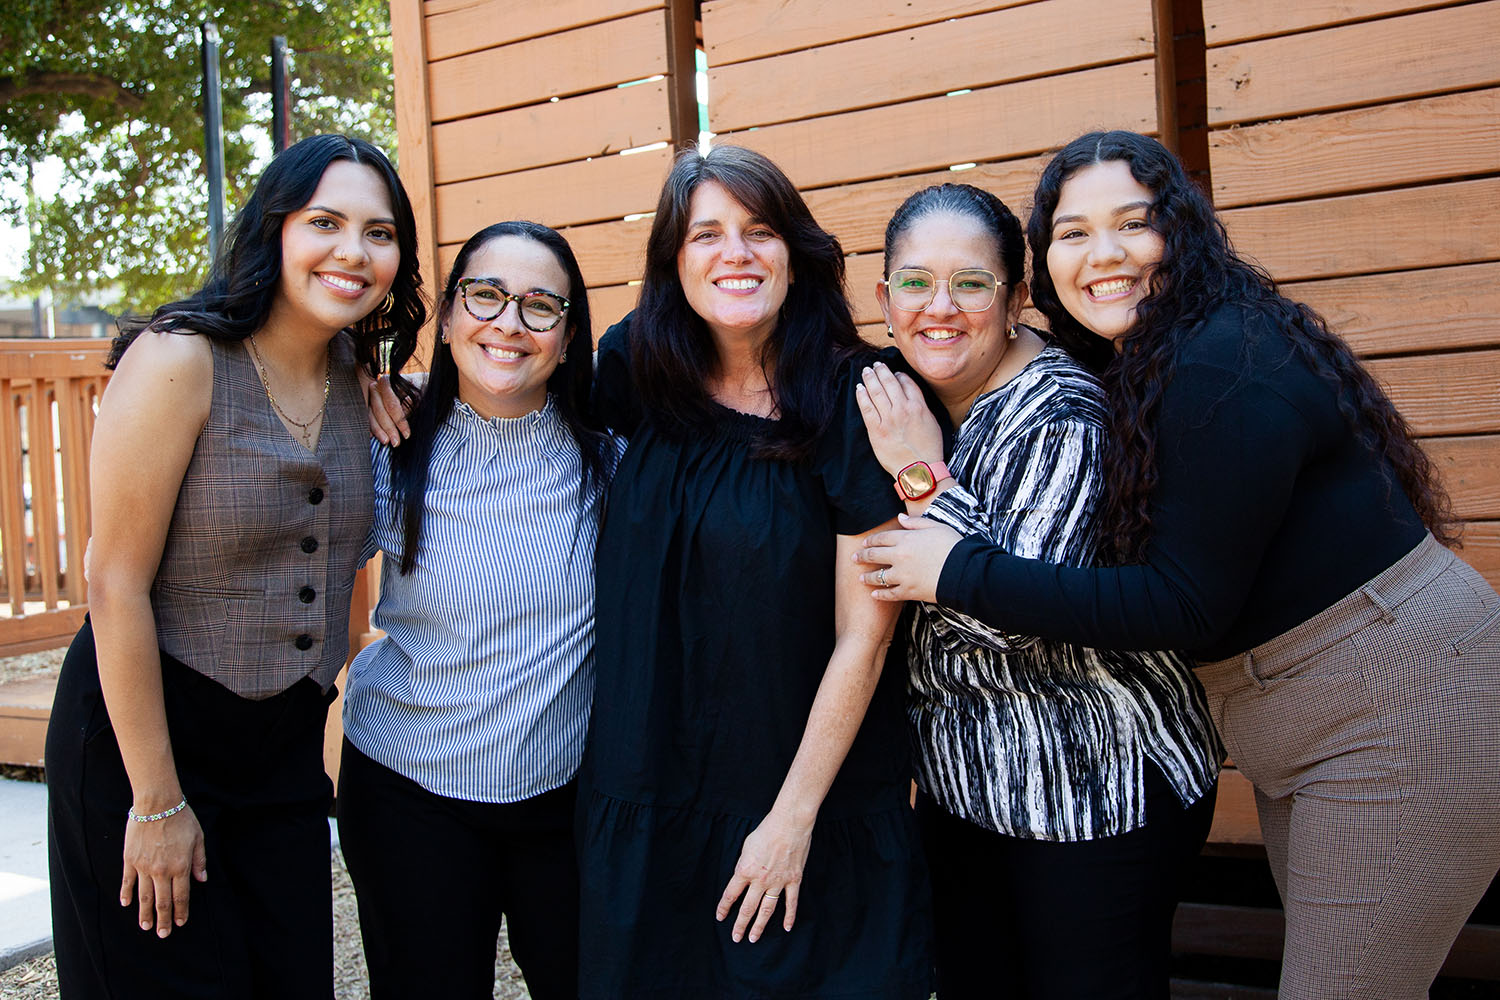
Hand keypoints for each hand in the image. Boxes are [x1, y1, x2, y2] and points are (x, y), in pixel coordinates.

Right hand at [120, 804, 206, 936]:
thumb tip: (202, 879)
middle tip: (163, 934)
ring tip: (145, 927)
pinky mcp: (130, 860)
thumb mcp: (198, 837)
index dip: (181, 911)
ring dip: (145, 913)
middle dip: (163, 920)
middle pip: (162, 901)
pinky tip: (127, 904)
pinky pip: (127, 882)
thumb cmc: (181, 818)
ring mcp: (143, 867)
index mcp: (180, 866)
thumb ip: (199, 860)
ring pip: (144, 896)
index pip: (181, 896)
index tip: (181, 923)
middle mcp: (162, 871)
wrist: (157, 804)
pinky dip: (127, 894)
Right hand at [366, 373, 411, 444]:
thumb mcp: (416, 392)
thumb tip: (404, 414)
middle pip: (379, 411)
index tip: (407, 434)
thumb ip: (411, 402)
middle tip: (396, 442)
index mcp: (386, 382)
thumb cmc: (414, 386)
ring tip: (386, 442)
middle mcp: (374, 388)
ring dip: (378, 431)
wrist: (407, 380)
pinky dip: (370, 427)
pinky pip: (365, 417)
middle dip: (388, 429)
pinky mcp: (364, 404)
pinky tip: (372, 437)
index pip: (392, 405)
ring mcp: (367, 396)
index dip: (399, 421)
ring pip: (370, 416)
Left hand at [714, 811, 811, 942]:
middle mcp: (760, 880)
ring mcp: (778, 882)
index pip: (731, 894)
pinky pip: (791, 902)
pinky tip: (786, 927)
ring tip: (753, 938)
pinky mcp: (793, 880)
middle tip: (736, 938)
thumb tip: (743, 876)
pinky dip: (789, 916)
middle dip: (740, 924)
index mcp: (745, 870)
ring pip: (767, 909)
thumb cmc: (766, 830)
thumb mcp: (746, 846)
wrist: (790, 823)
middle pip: (747, 908)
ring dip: (759, 925)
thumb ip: (744, 864)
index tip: (720, 917)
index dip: (724, 908)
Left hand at [854, 362, 944, 478]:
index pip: (906, 383)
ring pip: (876, 392)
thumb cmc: (928, 449)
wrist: (919, 470)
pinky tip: (859, 388)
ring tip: (866, 371)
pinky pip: (867, 408)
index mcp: (918, 407)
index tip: (894, 373)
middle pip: (889, 383)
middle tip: (876, 365)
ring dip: (870, 379)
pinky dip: (862, 396)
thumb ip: (921, 407)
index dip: (899, 375)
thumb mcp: (932, 423)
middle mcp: (902, 410)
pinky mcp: (876, 430)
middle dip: (881, 371)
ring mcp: (888, 419)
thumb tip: (911, 396)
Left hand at [854, 513, 962, 603]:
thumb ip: (916, 522)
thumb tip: (900, 518)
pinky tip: (874, 595)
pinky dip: (880, 595)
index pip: (881, 538)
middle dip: (862, 557)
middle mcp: (899, 556)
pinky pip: (890, 594)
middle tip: (854, 559)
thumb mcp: (936, 526)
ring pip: (878, 576)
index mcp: (905, 538)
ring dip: (868, 577)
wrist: (964, 570)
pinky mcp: (909, 591)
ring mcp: (902, 575)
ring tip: (861, 578)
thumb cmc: (953, 546)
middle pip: (874, 555)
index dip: (870, 540)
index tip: (864, 543)